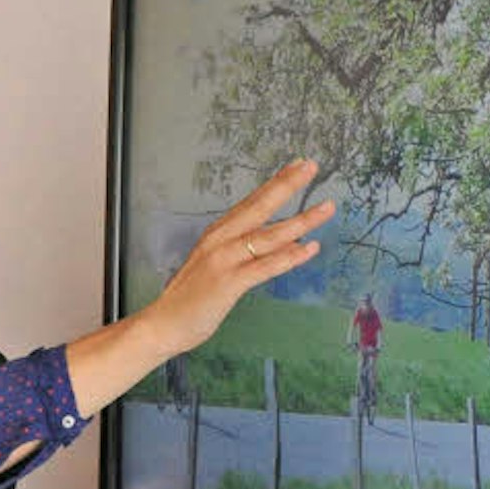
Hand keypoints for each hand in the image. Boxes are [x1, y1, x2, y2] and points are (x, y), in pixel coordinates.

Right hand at [137, 160, 334, 356]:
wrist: (163, 323)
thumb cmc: (190, 297)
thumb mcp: (217, 264)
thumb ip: (244, 252)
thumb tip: (280, 244)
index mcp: (219, 233)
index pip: (252, 201)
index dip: (276, 182)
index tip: (298, 165)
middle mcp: (221, 239)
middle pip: (260, 206)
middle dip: (288, 185)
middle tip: (311, 166)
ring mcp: (225, 259)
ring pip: (269, 235)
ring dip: (301, 220)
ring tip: (326, 208)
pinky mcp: (229, 282)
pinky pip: (265, 266)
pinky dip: (288, 257)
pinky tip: (309, 248)